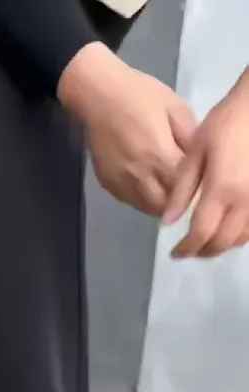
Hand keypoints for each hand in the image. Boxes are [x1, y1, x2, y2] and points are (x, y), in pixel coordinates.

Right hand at [58, 43, 196, 216]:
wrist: (97, 95)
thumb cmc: (139, 94)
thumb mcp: (175, 107)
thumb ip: (190, 136)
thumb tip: (199, 159)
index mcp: (160, 156)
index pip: (184, 188)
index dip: (194, 189)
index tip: (200, 181)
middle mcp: (140, 177)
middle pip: (166, 205)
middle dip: (177, 200)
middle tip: (184, 186)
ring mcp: (122, 183)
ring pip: (148, 208)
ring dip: (160, 202)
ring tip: (166, 186)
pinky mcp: (109, 184)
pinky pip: (131, 201)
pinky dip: (143, 198)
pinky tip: (147, 182)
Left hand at [164, 70, 248, 257]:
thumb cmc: (227, 122)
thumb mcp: (197, 151)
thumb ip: (182, 189)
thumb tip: (167, 221)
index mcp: (221, 190)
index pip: (201, 234)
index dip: (186, 249)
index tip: (174, 253)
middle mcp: (244, 202)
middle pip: (222, 242)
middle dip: (203, 251)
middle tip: (189, 250)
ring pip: (240, 240)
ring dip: (222, 246)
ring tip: (207, 242)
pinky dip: (239, 236)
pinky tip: (228, 230)